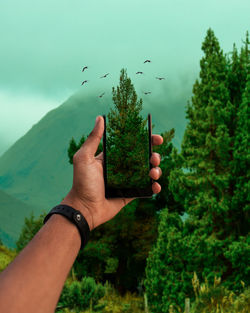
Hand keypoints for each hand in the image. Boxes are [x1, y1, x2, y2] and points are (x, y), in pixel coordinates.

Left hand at [61, 116, 162, 230]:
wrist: (84, 209)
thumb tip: (100, 118)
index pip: (131, 144)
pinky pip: (146, 188)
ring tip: (153, 173)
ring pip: (147, 172)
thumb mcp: (84, 158)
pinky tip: (155, 186)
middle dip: (153, 155)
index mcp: (112, 157)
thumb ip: (93, 139)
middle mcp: (121, 167)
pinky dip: (154, 186)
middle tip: (154, 158)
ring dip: (156, 170)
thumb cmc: (82, 182)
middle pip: (143, 157)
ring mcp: (127, 181)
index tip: (156, 138)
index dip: (145, 140)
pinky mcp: (131, 194)